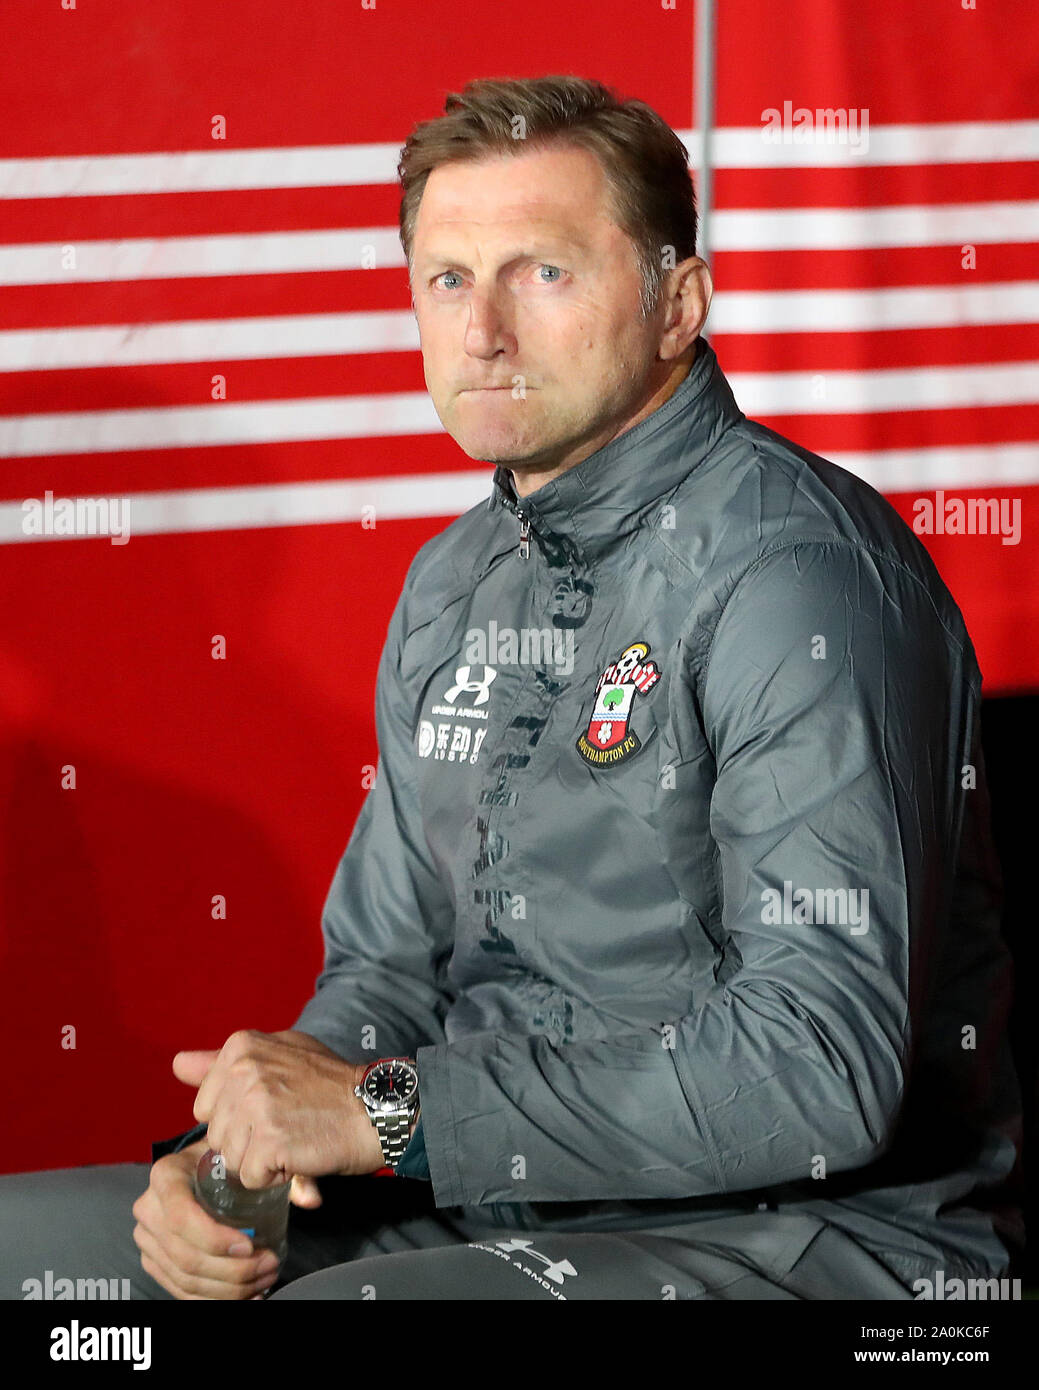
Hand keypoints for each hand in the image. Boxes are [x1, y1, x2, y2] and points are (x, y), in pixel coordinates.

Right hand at [132, 1139, 281, 1299]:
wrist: (201, 1165)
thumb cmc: (227, 1160)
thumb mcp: (249, 1154)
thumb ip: (283, 1172)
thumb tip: (311, 1199)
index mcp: (166, 1176)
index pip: (182, 1217)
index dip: (215, 1239)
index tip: (251, 1245)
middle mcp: (149, 1207)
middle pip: (186, 1256)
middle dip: (233, 1270)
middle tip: (269, 1265)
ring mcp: (148, 1238)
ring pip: (185, 1279)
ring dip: (229, 1288)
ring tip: (263, 1278)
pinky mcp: (154, 1260)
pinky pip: (180, 1290)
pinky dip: (214, 1298)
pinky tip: (246, 1295)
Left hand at [172, 1028, 385, 1191]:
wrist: (375, 1108)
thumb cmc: (331, 1085)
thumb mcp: (280, 1054)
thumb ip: (224, 1062)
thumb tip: (177, 1064)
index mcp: (241, 1047)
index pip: (205, 1105)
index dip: (236, 1117)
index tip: (272, 1107)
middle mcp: (244, 1070)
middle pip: (216, 1133)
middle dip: (246, 1141)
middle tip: (287, 1125)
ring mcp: (256, 1104)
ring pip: (230, 1158)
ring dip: (260, 1161)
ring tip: (294, 1138)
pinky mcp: (270, 1140)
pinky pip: (250, 1178)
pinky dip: (274, 1178)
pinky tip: (299, 1156)